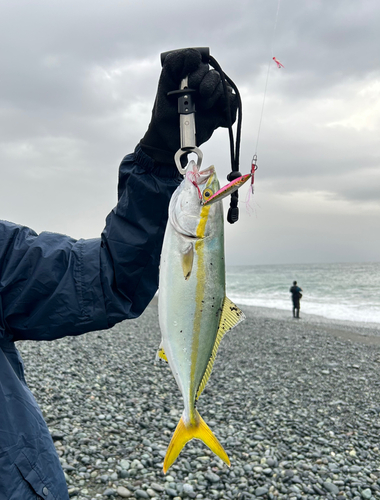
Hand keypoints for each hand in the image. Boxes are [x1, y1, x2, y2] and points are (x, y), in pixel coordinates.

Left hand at [140, 48, 237, 163]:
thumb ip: (176, 62)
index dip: (197, 70)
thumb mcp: (165, 81)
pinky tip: (215, 110)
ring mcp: (215, 99)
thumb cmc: (165, 108)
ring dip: (213, 96)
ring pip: (224, 88)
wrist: (167, 135)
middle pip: (215, 74)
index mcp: (194, 74)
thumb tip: (196, 57)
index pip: (203, 62)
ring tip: (202, 106)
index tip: (187, 81)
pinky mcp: (222, 113)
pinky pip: (233, 102)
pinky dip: (227, 105)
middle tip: (195, 94)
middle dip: (204, 83)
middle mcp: (206, 84)